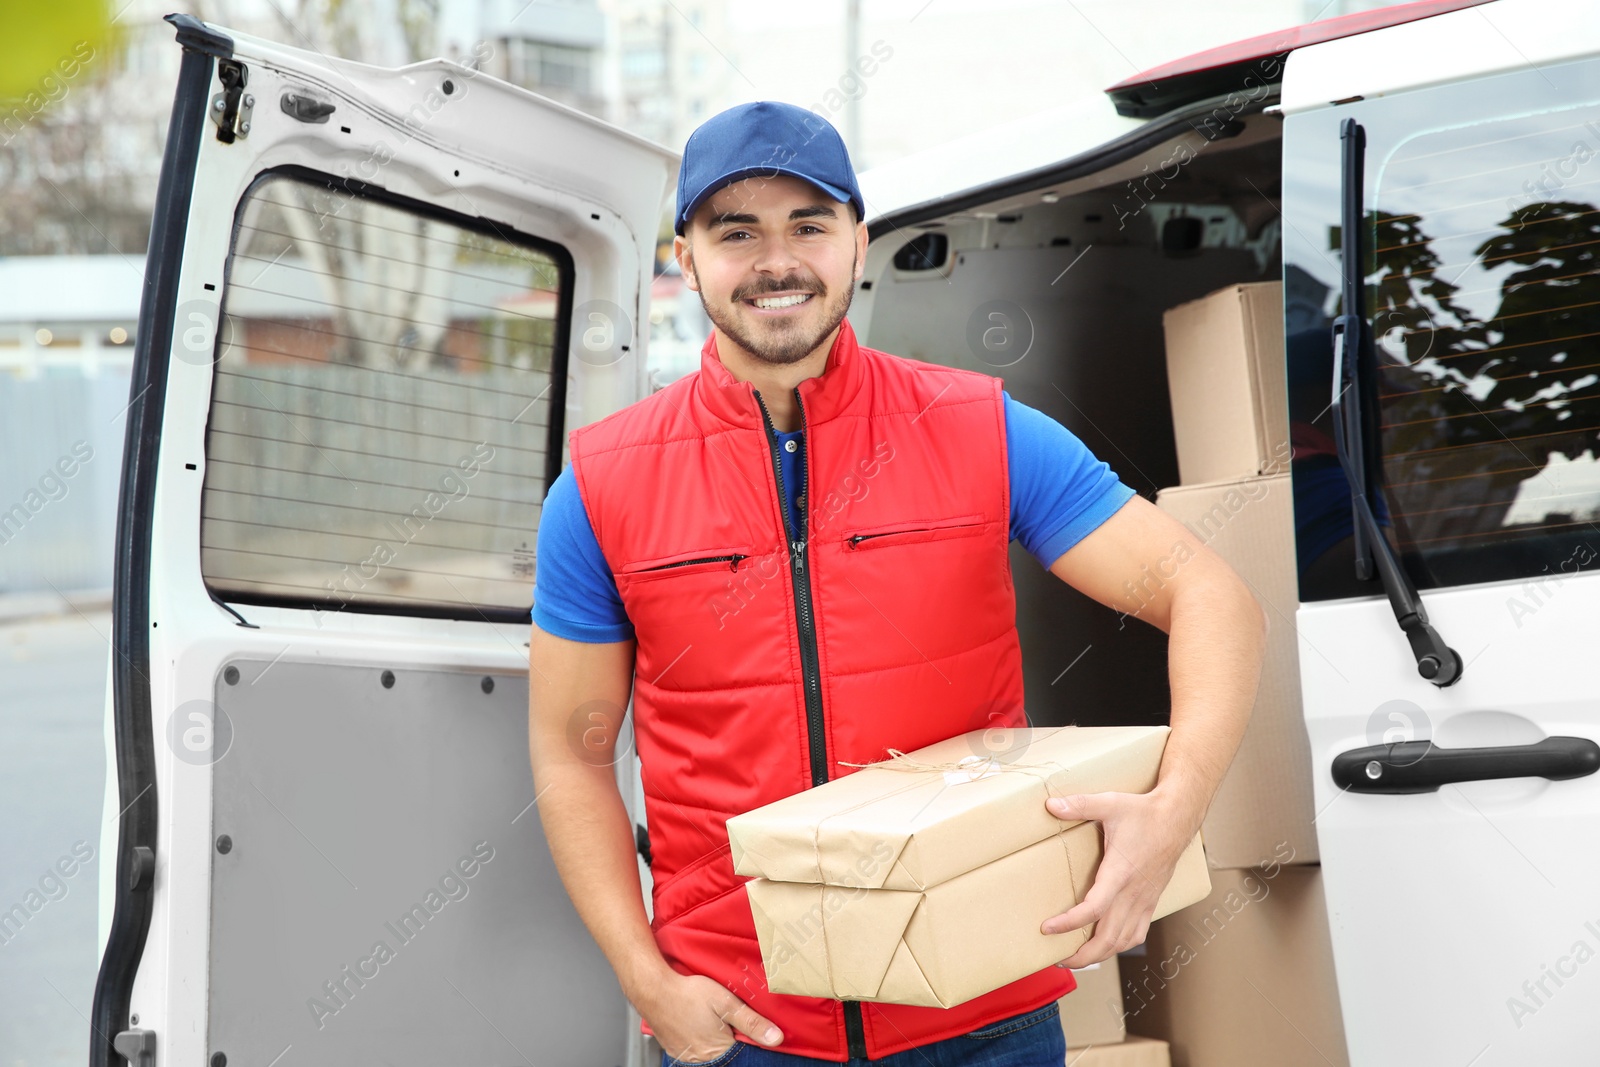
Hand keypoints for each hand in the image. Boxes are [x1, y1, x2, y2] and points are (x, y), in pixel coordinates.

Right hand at [638, 971, 783, 1062]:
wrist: (653, 989)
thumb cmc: (688, 994)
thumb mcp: (726, 1003)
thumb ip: (751, 1022)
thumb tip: (775, 1038)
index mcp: (718, 1051)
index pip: (743, 1053)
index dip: (747, 1038)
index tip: (745, 1025)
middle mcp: (701, 1059)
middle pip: (726, 1053)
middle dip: (730, 1037)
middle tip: (725, 1018)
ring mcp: (686, 1056)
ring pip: (710, 1051)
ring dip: (715, 1038)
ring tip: (710, 1019)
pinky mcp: (675, 1050)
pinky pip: (694, 1049)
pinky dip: (699, 1038)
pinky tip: (697, 1022)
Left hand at [1039, 789, 1199, 967]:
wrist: (1177, 818)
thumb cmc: (1144, 812)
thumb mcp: (1110, 803)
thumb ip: (1079, 805)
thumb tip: (1050, 805)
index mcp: (1120, 873)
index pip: (1094, 909)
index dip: (1069, 923)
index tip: (1048, 928)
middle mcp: (1133, 892)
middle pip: (1108, 937)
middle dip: (1083, 955)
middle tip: (1058, 959)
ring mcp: (1144, 899)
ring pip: (1123, 940)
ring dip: (1100, 954)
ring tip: (1077, 958)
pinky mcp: (1151, 900)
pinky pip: (1137, 932)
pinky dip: (1120, 945)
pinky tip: (1107, 945)